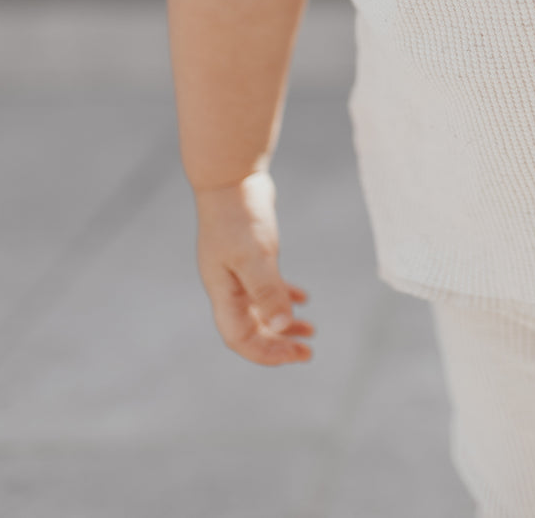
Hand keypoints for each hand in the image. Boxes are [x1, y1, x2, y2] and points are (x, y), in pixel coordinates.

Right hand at [194, 170, 313, 365]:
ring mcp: (238, 272)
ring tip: (311, 331)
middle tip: (308, 352)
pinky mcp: (251, 256)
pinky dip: (285, 296)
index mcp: (224, 292)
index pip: (240, 338)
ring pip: (261, 310)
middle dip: (278, 344)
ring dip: (284, 324)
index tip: (296, 356)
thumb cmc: (239, 216)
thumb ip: (267, 291)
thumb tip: (280, 327)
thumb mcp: (256, 256)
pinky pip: (267, 287)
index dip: (266, 353)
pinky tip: (304, 299)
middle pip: (251, 329)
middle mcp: (228, 287)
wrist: (231, 177)